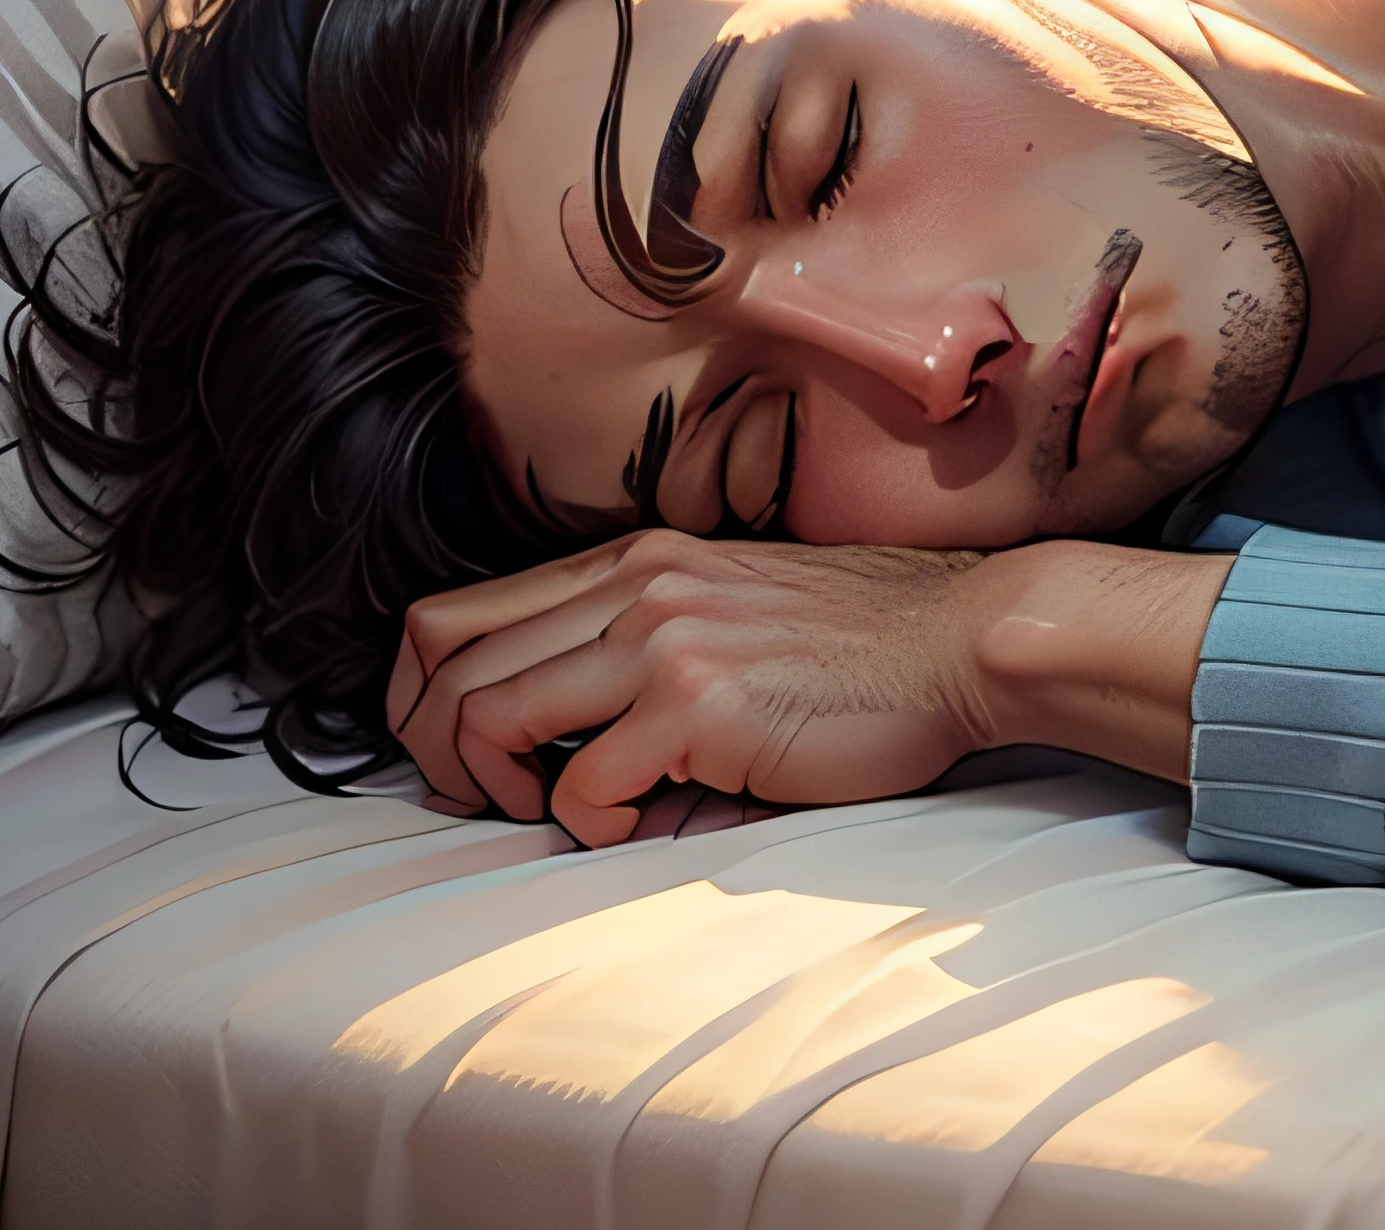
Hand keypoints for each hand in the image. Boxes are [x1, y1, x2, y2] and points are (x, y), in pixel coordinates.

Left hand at [386, 530, 1002, 846]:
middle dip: (434, 751)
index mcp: (635, 561)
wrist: (966, 642)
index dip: (419, 696)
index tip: (456, 753)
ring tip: (556, 811)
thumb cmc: (866, 647)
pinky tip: (647, 819)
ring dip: (497, 787)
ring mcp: (664, 638)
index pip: (456, 612)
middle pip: (443, 661)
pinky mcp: (700, 703)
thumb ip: (646, 641)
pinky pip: (583, 784)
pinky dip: (594, 823)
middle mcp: (636, 585)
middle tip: (486, 799)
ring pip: (486, 715)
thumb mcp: (732, 609)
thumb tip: (566, 734)